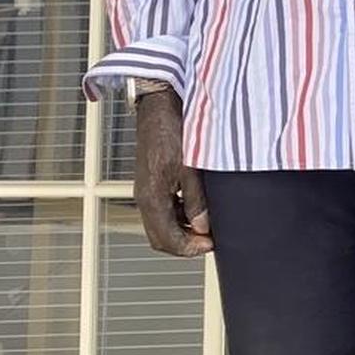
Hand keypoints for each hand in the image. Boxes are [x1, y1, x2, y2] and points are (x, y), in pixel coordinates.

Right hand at [133, 88, 213, 256]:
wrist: (159, 105)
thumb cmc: (172, 130)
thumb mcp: (191, 168)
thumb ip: (196, 201)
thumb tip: (203, 227)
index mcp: (151, 197)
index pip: (166, 240)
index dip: (189, 249)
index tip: (210, 244)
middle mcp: (144, 197)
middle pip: (160, 238)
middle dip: (184, 244)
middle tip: (208, 239)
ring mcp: (146, 189)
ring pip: (160, 225)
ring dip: (181, 231)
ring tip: (205, 225)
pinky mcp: (151, 181)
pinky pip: (161, 210)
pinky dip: (178, 217)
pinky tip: (195, 208)